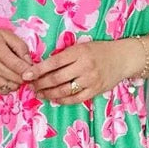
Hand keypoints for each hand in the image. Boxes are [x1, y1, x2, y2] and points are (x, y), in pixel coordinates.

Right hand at [0, 27, 31, 93]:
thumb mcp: (4, 35)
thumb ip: (20, 47)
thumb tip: (31, 62)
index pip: (21, 68)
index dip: (31, 70)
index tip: (33, 69)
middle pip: (18, 79)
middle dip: (25, 77)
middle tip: (25, 71)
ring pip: (11, 87)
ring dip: (17, 82)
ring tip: (14, 73)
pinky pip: (2, 92)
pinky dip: (8, 87)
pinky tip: (6, 78)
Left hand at [22, 39, 143, 104]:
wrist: (122, 58)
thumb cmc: (99, 51)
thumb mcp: (81, 47)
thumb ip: (65, 56)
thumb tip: (43, 66)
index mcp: (78, 52)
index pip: (53, 63)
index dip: (38, 70)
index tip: (26, 75)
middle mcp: (84, 67)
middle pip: (56, 79)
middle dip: (40, 84)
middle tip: (31, 86)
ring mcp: (90, 80)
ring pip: (64, 91)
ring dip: (49, 94)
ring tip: (40, 93)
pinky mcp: (95, 91)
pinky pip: (75, 99)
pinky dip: (62, 100)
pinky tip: (54, 99)